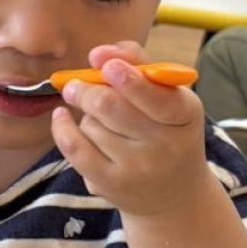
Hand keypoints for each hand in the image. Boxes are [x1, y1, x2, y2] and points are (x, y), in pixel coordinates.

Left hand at [51, 41, 205, 218]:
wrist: (174, 193)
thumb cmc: (166, 130)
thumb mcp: (167, 95)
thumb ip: (138, 63)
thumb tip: (99, 54)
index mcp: (185, 115)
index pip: (157, 98)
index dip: (129, 80)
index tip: (108, 67)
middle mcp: (165, 145)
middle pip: (111, 107)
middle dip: (86, 90)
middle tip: (75, 84)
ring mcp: (137, 168)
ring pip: (91, 124)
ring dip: (87, 114)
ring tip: (99, 119)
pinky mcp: (111, 184)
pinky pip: (75, 148)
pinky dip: (62, 128)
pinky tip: (61, 116)